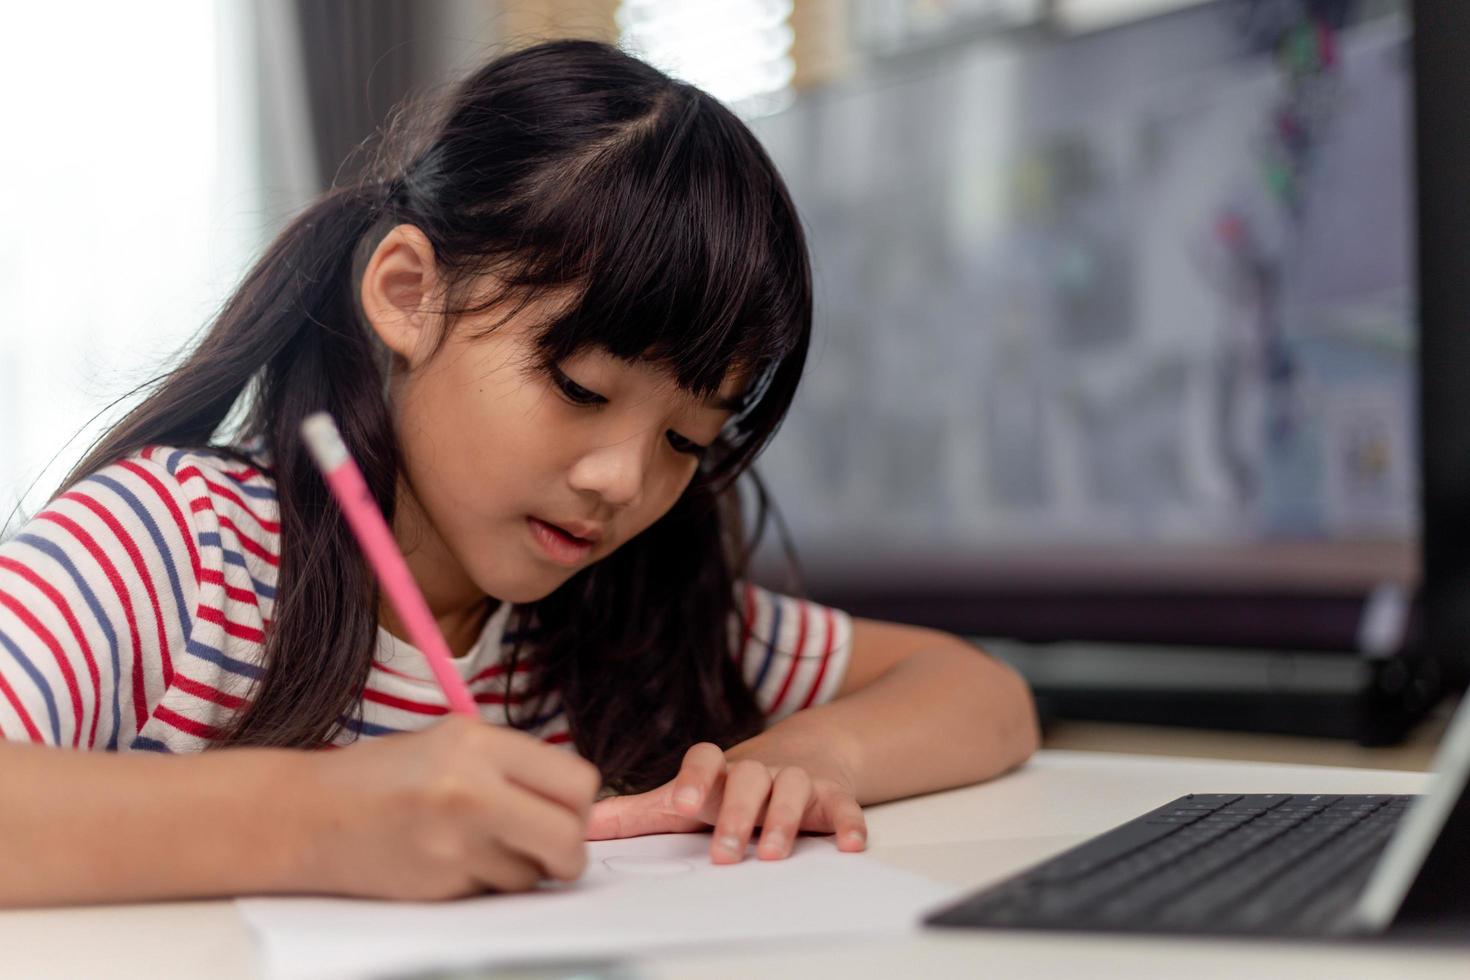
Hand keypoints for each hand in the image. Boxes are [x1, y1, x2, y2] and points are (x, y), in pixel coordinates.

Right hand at [289, 715, 601, 899]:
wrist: (307, 816)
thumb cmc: (383, 777)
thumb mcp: (452, 743)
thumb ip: (513, 765)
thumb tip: (577, 800)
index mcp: (479, 742)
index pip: (577, 781)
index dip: (580, 805)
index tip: (566, 812)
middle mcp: (472, 788)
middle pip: (570, 836)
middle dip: (569, 851)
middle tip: (552, 850)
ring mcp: (455, 842)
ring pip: (533, 875)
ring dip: (519, 870)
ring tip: (476, 846)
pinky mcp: (440, 885)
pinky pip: (494, 894)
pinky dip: (484, 885)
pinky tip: (448, 862)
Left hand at [585, 740, 867, 863]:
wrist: (806, 751)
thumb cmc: (731, 786)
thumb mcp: (687, 798)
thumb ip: (638, 814)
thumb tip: (581, 825)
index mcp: (720, 770)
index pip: (704, 759)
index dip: (694, 779)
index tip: (683, 803)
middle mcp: (759, 771)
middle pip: (750, 780)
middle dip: (738, 815)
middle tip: (724, 853)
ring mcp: (798, 780)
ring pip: (794, 790)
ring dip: (785, 820)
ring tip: (773, 853)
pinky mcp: (834, 796)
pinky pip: (844, 806)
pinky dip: (850, 823)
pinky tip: (849, 844)